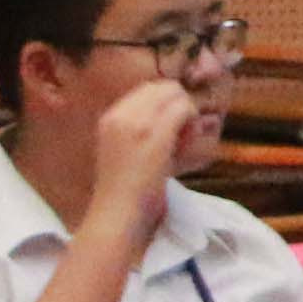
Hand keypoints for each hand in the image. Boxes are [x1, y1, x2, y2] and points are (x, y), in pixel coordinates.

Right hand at [86, 76, 196, 229]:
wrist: (118, 214)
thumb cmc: (126, 191)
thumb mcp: (126, 151)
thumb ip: (141, 129)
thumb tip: (173, 114)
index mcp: (110, 117)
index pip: (147, 90)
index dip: (167, 104)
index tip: (172, 128)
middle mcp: (120, 114)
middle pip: (163, 87)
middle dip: (179, 105)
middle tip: (182, 133)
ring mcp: (137, 122)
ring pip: (176, 95)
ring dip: (187, 114)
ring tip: (183, 141)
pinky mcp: (156, 134)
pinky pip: (184, 109)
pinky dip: (192, 122)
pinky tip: (187, 143)